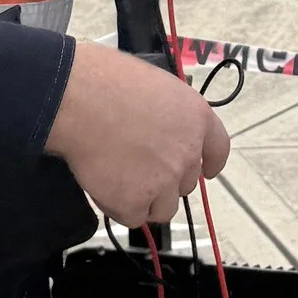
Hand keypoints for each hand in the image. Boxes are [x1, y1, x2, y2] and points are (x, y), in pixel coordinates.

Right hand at [44, 40, 230, 226]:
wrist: (79, 101)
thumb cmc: (106, 81)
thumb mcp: (155, 87)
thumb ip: (167, 115)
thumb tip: (158, 131)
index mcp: (196, 119)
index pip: (218, 149)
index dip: (211, 163)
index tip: (208, 171)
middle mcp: (188, 153)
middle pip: (186, 183)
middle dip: (165, 180)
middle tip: (136, 167)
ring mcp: (165, 181)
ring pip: (163, 207)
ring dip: (145, 199)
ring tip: (117, 179)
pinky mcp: (136, 202)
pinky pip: (133, 216)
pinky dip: (118, 207)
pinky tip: (103, 186)